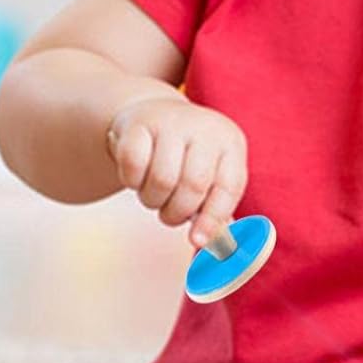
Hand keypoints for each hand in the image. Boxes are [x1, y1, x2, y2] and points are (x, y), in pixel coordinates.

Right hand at [105, 94, 247, 248]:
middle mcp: (206, 128)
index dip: (214, 219)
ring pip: (162, 180)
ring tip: (155, 194)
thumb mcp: (211, 175)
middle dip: (178, 212)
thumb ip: (216, 210)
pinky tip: (137, 176)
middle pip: (194, 186)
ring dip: (153, 200)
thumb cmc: (188, 158)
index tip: (197, 241)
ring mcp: (172, 122)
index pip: (229, 187)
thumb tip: (219, 246)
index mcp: (230, 143)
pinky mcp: (139, 123)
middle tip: (170, 214)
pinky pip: (133, 165)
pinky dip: (131, 182)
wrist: (155, 115)